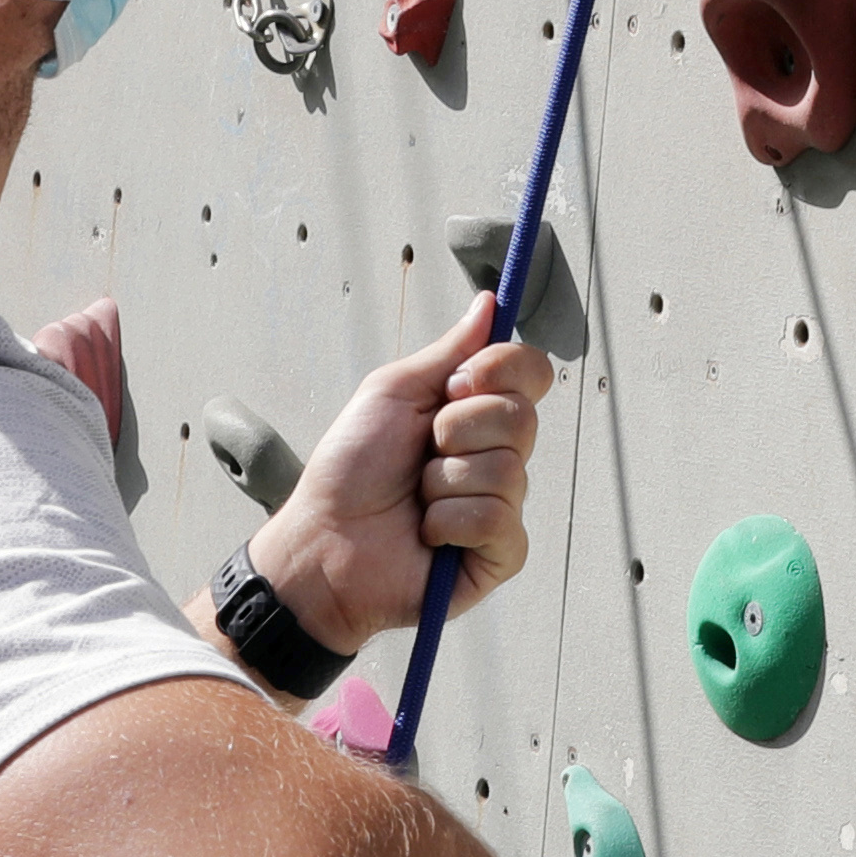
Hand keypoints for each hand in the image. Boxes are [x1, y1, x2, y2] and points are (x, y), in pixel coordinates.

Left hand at [252, 298, 553, 654]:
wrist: (323, 542)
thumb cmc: (349, 471)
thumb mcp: (394, 393)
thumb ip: (450, 351)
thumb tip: (488, 304)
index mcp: (477, 413)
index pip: (532, 372)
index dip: (503, 370)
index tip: (455, 384)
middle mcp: (497, 454)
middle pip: (523, 418)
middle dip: (458, 429)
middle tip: (423, 449)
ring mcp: (500, 504)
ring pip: (508, 470)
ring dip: (445, 481)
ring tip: (417, 498)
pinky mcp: (498, 553)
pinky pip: (498, 520)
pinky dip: (451, 522)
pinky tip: (428, 533)